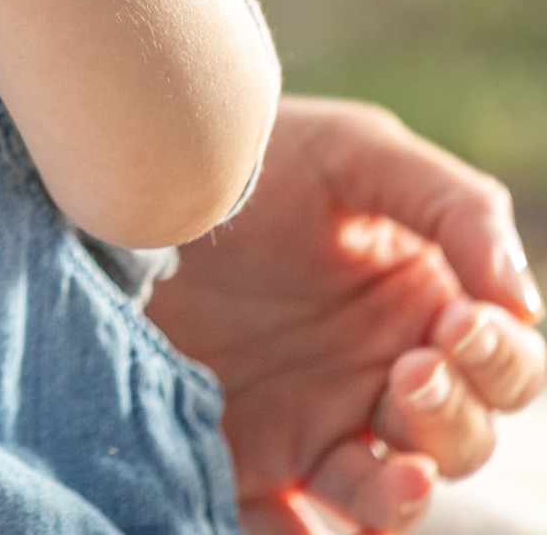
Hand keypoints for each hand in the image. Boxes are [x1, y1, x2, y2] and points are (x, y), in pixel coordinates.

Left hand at [148, 96, 544, 533]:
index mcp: (423, 312)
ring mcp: (314, 420)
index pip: (504, 368)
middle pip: (460, 439)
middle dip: (451, 417)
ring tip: (395, 473)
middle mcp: (379, 377)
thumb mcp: (357, 152)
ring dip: (401, 495)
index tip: (458, 324)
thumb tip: (524, 302)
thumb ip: (455, 207)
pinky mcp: (246, 450)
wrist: (142, 166)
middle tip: (409, 371)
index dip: (498, 359)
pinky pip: (286, 523)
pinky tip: (302, 524)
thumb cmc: (260, 153)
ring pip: (388, 494)